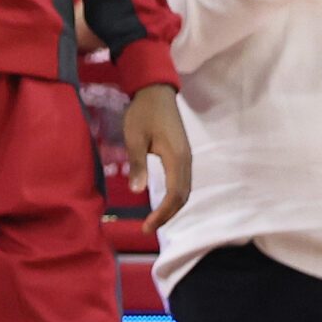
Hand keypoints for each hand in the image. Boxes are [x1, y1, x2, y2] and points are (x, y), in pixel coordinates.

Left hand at [123, 83, 192, 230]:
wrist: (156, 93)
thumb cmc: (143, 113)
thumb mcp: (134, 137)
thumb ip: (137, 163)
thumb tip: (137, 191)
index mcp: (177, 157)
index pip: (175, 194)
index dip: (163, 213)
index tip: (147, 227)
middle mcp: (186, 160)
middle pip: (183, 196)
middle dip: (167, 215)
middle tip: (147, 229)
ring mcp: (186, 158)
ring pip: (184, 190)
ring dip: (171, 207)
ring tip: (153, 221)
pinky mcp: (182, 156)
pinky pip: (181, 182)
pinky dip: (174, 197)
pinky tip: (161, 203)